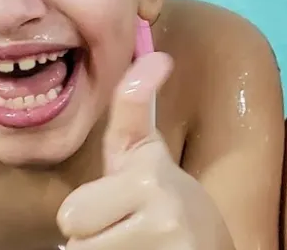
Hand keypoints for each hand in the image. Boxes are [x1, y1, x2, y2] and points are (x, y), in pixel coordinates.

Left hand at [57, 53, 230, 249]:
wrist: (215, 248)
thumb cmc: (169, 204)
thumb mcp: (148, 156)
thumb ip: (134, 111)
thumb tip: (154, 56)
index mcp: (150, 172)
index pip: (71, 213)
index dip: (88, 215)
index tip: (122, 206)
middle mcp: (163, 210)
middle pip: (75, 240)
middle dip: (93, 237)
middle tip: (126, 231)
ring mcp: (166, 246)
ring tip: (138, 245)